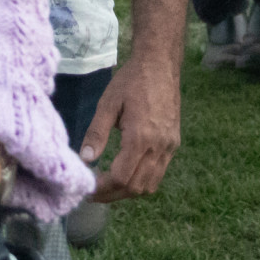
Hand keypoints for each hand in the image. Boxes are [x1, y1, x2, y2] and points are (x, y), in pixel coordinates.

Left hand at [80, 55, 180, 202]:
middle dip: (112, 195)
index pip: (121, 177)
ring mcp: (169, 146)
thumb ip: (96, 133)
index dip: (103, 188)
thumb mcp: (108, 103)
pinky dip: (142, 181)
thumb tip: (85, 159)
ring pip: (150, 185)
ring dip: (128, 191)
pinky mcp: (174, 143)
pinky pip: (159, 173)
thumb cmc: (131, 80)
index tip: (87, 187)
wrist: (161, 64)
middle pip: (136, 187)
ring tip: (108, 186)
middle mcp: (159, 146)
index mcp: (141, 137)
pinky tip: (126, 172)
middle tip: (93, 192)